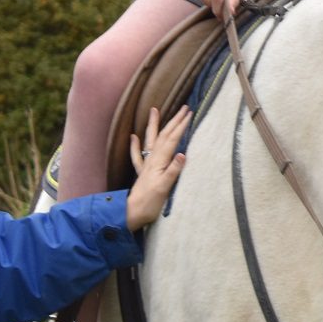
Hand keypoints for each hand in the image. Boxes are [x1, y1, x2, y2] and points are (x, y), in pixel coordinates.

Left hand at [126, 104, 190, 229]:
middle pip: (164, 135)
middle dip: (174, 120)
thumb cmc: (150, 203)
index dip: (181, 126)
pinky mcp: (143, 172)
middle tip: (183, 107)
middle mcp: (152, 160)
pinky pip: (138, 155)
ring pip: (151, 140)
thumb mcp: (164, 188)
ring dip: (154, 125)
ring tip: (154, 110)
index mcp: (159, 162)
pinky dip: (135, 145)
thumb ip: (173, 171)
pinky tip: (133, 137)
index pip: (172, 140)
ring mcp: (147, 165)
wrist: (132, 213)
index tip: (190, 113)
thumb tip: (183, 154)